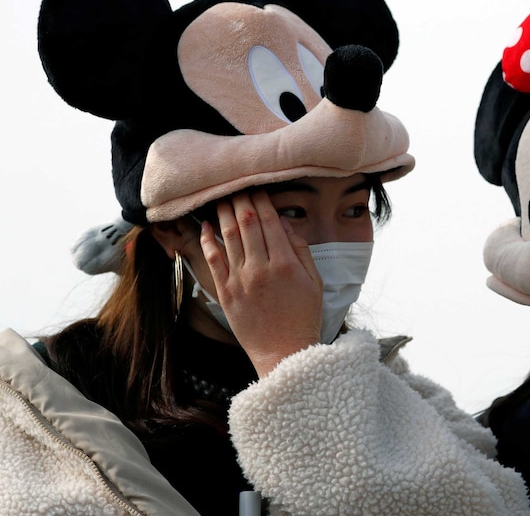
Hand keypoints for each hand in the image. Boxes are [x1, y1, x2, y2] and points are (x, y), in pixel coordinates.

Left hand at [200, 191, 322, 375]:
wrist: (284, 353)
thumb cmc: (304, 317)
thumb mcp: (314, 281)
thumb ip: (301, 250)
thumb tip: (285, 224)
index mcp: (285, 263)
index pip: (269, 221)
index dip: (261, 200)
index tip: (256, 187)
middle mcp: (261, 268)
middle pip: (246, 223)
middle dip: (241, 199)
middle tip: (235, 185)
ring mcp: (240, 280)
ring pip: (229, 236)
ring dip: (224, 213)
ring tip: (221, 198)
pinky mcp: (226, 292)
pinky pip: (213, 260)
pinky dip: (208, 240)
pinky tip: (207, 226)